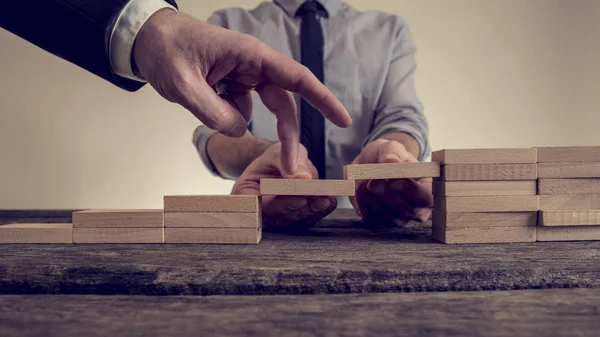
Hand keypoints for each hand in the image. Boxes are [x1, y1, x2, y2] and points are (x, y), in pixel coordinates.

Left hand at [133, 9, 351, 174]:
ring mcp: (243, 77)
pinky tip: (201, 98)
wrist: (148, 39)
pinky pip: (238, 112)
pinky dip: (223, 116)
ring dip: (236, 120)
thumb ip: (210, 111)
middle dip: (287, 136)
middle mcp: (253, 65)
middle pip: (283, 104)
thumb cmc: (166, 49)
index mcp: (251, 55)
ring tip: (203, 100)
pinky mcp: (232, 87)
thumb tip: (238, 131)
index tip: (343, 120)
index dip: (322, 99)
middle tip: (289, 168)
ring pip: (258, 110)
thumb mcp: (182, 83)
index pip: (296, 78)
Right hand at [233, 143, 336, 227]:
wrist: (276, 163)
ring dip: (311, 210)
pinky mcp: (291, 216)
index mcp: (245, 193)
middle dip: (301, 207)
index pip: (261, 204)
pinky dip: (318, 212)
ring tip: (326, 200)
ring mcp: (275, 215)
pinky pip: (304, 219)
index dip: (281, 203)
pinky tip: (329, 203)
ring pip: (293, 219)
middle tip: (318, 199)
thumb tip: (303, 177)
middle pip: (279, 215)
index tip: (300, 197)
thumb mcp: (277, 152)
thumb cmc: (271, 157)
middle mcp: (258, 209)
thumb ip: (286, 162)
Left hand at [351, 139, 432, 225]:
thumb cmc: (388, 155)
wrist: (371, 164)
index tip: (390, 176)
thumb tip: (392, 163)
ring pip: (386, 216)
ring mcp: (399, 218)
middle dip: (385, 193)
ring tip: (364, 178)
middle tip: (371, 179)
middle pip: (405, 210)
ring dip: (371, 197)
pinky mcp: (380, 223)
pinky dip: (362, 203)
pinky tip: (361, 189)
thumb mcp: (391, 147)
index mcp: (429, 189)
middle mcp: (417, 208)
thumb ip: (392, 153)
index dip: (407, 189)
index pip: (426, 197)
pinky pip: (371, 219)